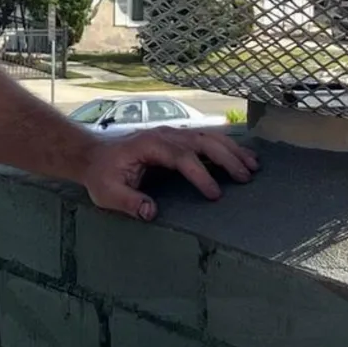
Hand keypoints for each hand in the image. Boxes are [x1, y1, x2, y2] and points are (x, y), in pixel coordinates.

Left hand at [82, 126, 258, 221]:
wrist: (95, 156)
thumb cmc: (102, 175)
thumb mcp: (107, 192)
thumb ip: (127, 201)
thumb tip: (151, 212)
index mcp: (148, 145)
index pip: (180, 157)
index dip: (200, 174)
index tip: (214, 194)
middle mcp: (164, 135)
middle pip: (201, 141)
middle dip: (226, 158)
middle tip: (245, 177)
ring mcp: (173, 134)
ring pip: (208, 137)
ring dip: (232, 150)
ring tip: (253, 166)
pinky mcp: (178, 138)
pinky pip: (206, 139)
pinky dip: (226, 147)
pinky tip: (243, 157)